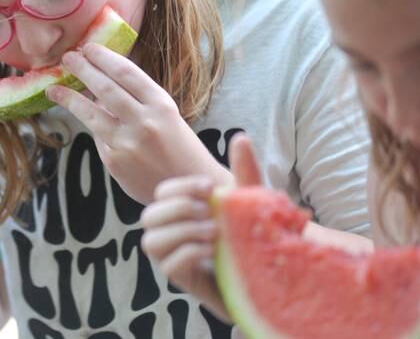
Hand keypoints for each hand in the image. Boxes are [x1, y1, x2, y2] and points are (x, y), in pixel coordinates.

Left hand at [46, 43, 226, 203]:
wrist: (189, 188)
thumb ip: (138, 100)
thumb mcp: (167, 116)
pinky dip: (92, 126)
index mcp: (161, 104)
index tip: (89, 47)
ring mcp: (127, 143)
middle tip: (68, 57)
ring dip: (69, 98)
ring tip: (54, 88)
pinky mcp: (114, 162)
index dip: (104, 57)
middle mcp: (144, 121)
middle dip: (83, 69)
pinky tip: (84, 119)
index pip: (126, 72)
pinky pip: (97, 137)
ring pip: (90, 113)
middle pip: (105, 88)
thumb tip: (102, 84)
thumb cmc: (180, 148)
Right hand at [140, 135, 260, 313]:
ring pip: (152, 241)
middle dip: (178, 208)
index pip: (162, 192)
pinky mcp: (182, 281)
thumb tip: (241, 138)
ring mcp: (173, 258)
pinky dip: (189, 253)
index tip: (209, 187)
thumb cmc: (254, 234)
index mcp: (181, 210)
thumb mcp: (250, 200)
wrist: (270, 274)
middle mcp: (170, 233)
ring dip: (182, 232)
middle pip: (148, 216)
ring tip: (213, 231)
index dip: (180, 187)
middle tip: (209, 210)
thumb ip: (244, 171)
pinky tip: (212, 250)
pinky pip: (169, 266)